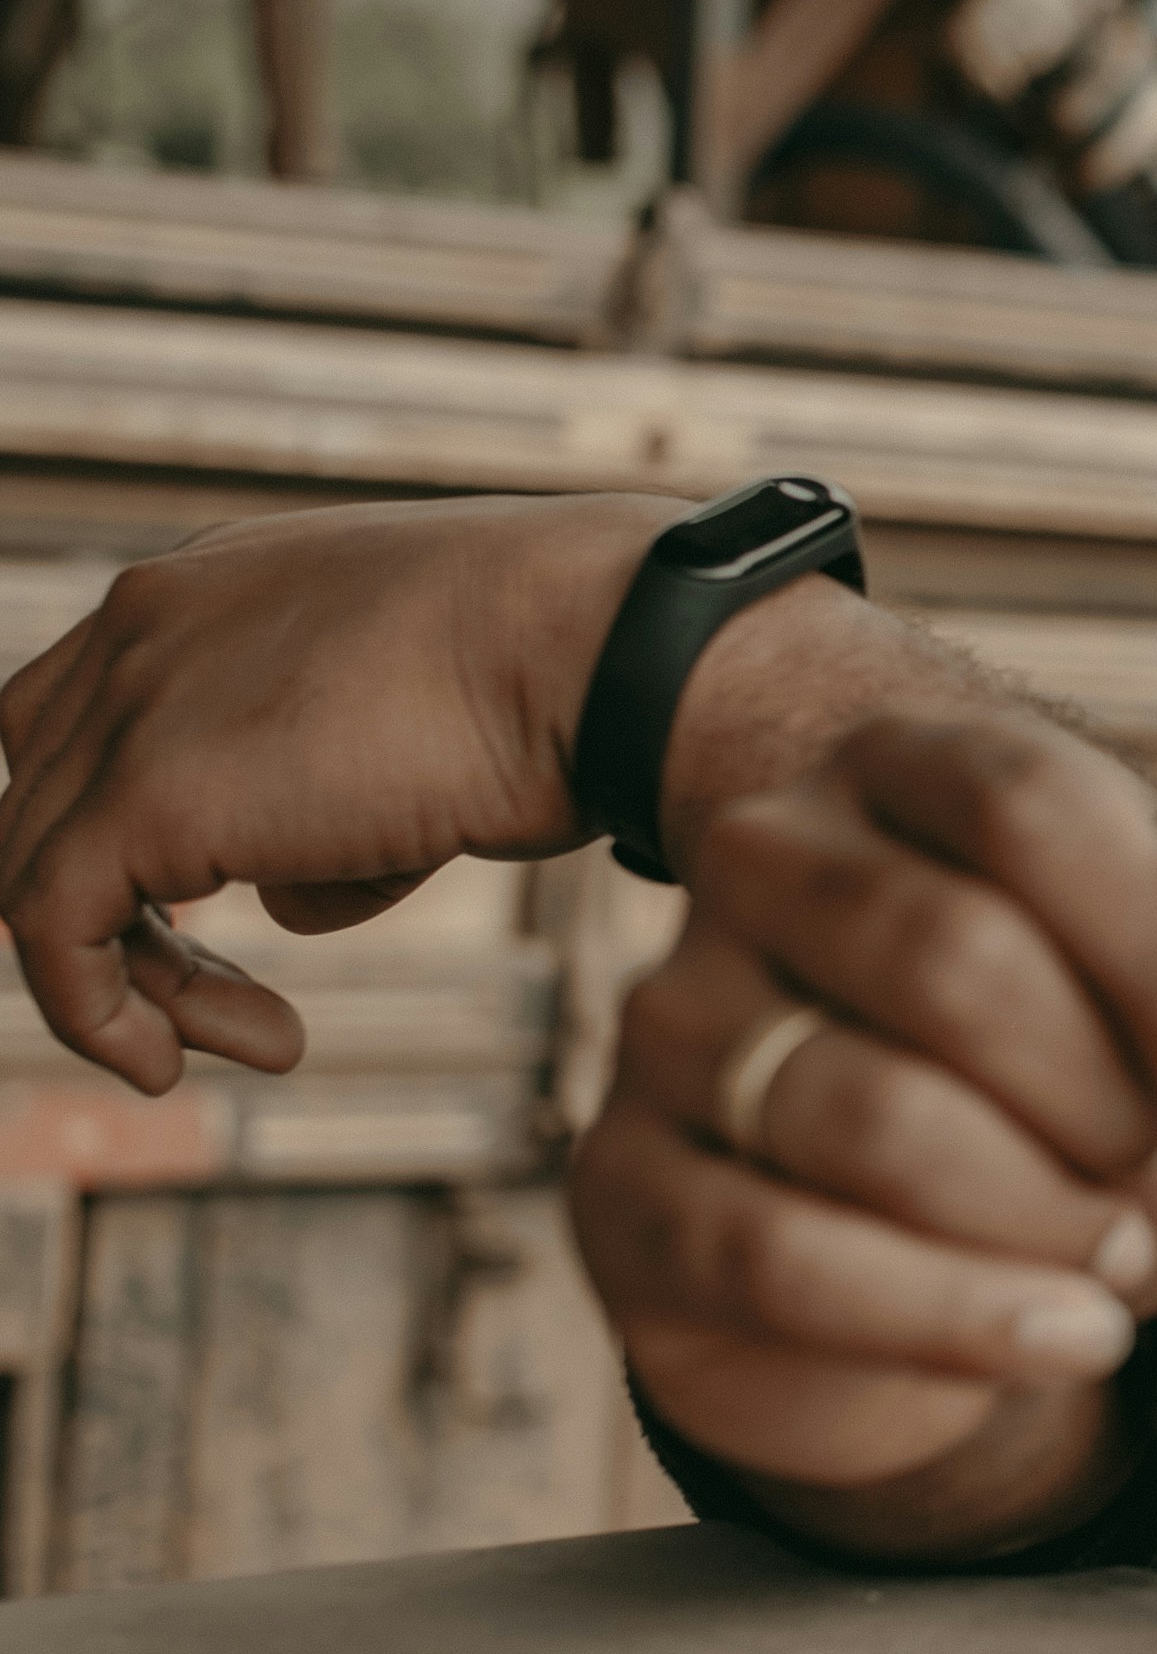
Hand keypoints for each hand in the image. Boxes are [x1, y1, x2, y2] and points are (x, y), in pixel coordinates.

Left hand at [0, 495, 674, 1086]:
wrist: (602, 641)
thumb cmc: (570, 675)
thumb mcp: (429, 739)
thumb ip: (335, 814)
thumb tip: (289, 905)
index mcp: (215, 587)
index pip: (93, 710)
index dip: (126, 827)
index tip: (209, 910)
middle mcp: (147, 625)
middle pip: (43, 787)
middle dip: (116, 905)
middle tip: (212, 989)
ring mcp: (133, 704)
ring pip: (36, 867)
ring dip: (138, 980)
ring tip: (254, 1043)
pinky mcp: (146, 796)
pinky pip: (46, 930)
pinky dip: (90, 1013)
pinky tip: (166, 1067)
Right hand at [569, 706, 1156, 1550]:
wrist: (981, 1265)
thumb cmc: (1110, 1091)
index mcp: (913, 767)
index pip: (1028, 808)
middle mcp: (765, 860)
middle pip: (949, 954)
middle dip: (1102, 1097)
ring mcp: (675, 1019)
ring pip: (869, 1115)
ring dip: (1039, 1214)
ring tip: (1120, 1253)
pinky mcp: (624, 1184)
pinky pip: (777, 1256)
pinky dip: (951, 1316)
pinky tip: (1067, 1338)